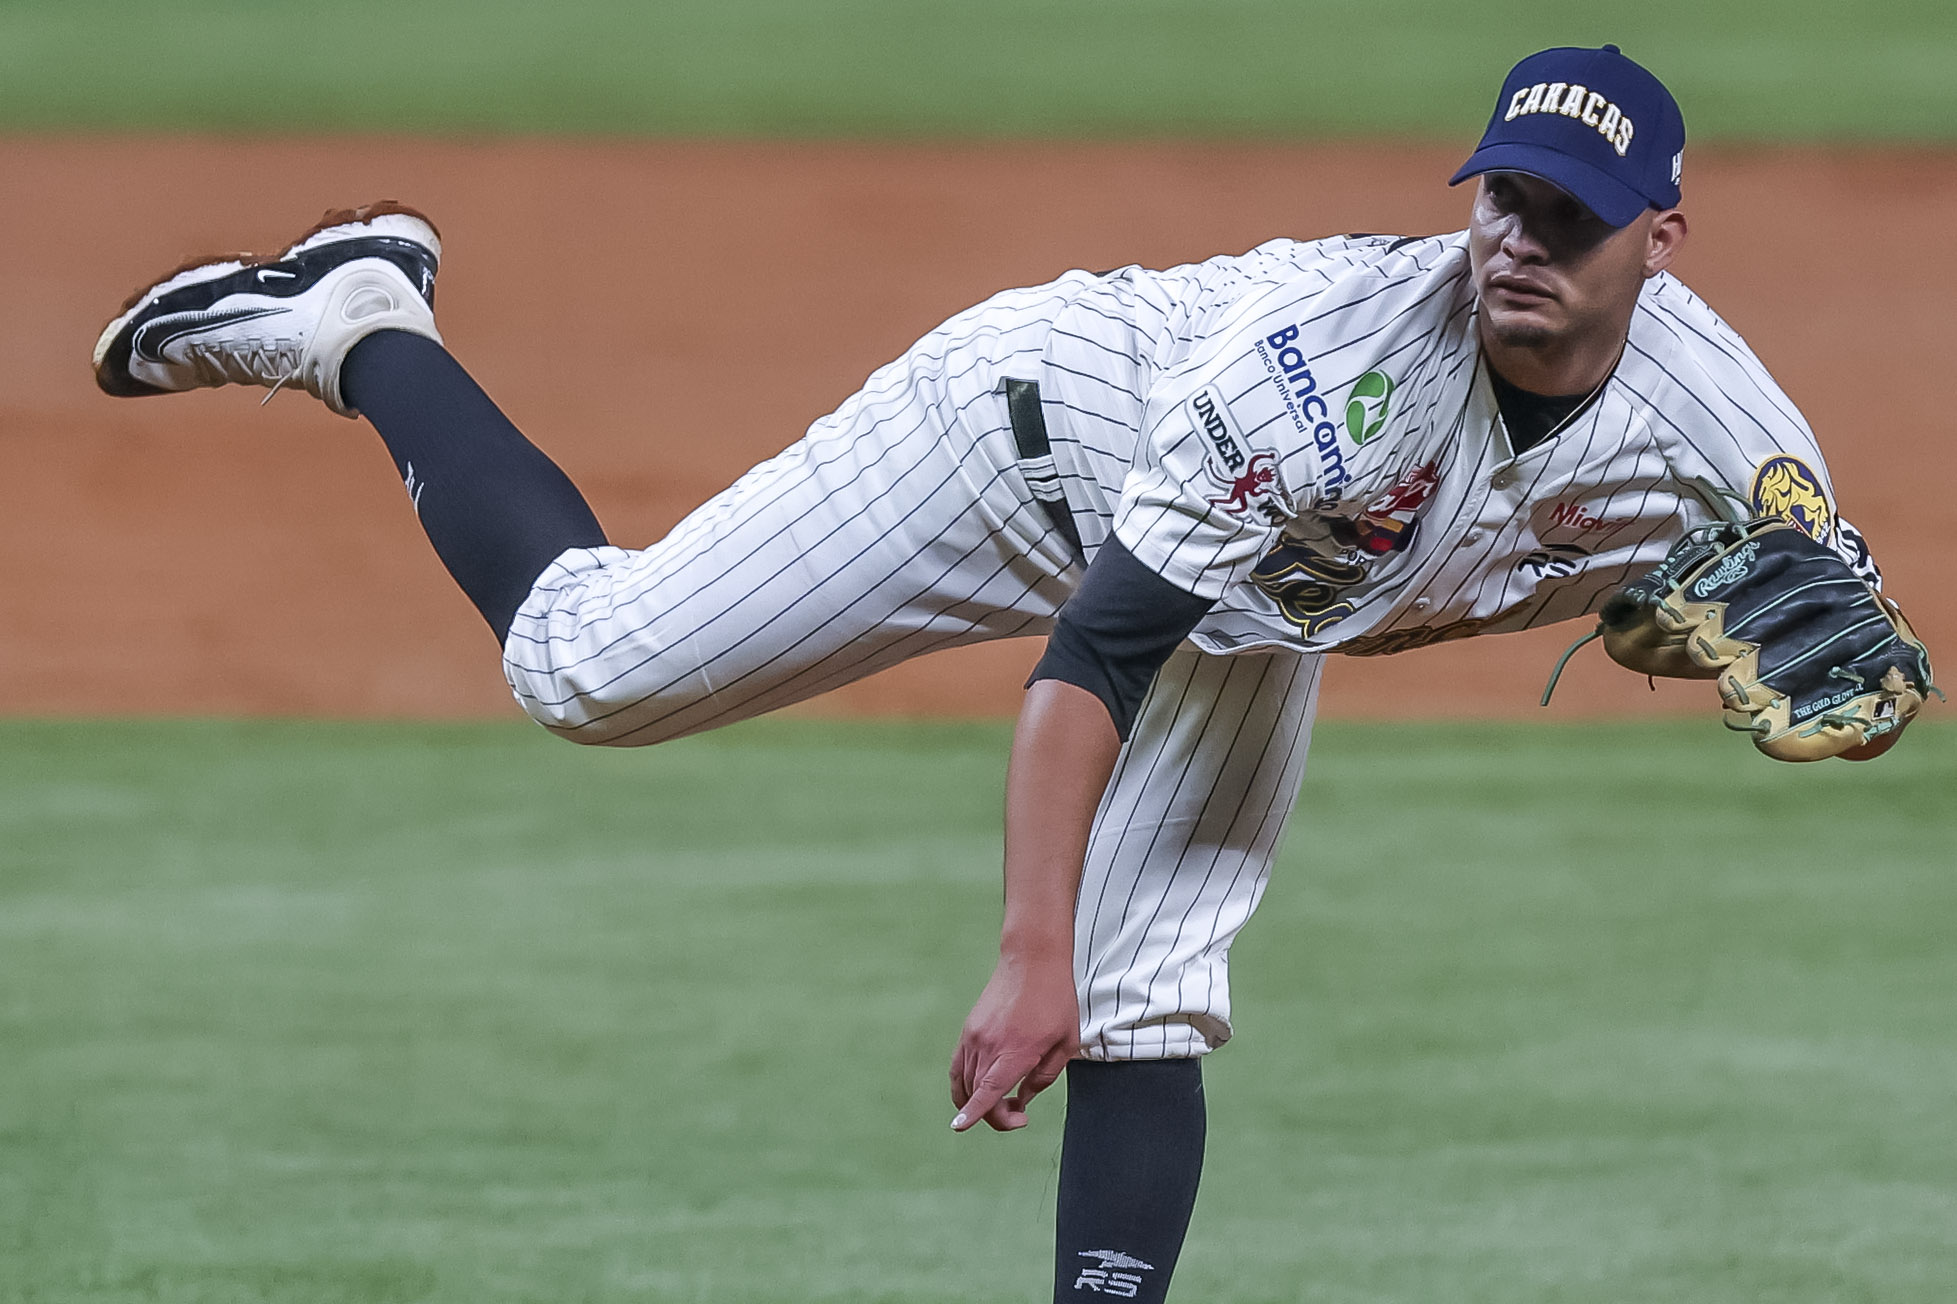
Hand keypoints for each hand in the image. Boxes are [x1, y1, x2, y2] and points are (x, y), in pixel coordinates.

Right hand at [948, 951, 1078, 1132]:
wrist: (1033, 960)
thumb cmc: (1055, 999)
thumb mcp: (1065, 1044)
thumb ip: (1043, 1078)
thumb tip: (1022, 1099)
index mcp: (1015, 1051)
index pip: (987, 1091)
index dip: (975, 1113)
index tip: (961, 1126)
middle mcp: (988, 1045)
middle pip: (976, 1094)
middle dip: (995, 1115)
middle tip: (1018, 1114)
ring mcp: (974, 1037)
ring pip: (964, 1083)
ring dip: (979, 1100)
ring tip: (1006, 1098)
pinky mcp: (968, 1030)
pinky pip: (958, 1066)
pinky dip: (963, 1084)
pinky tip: (977, 1089)